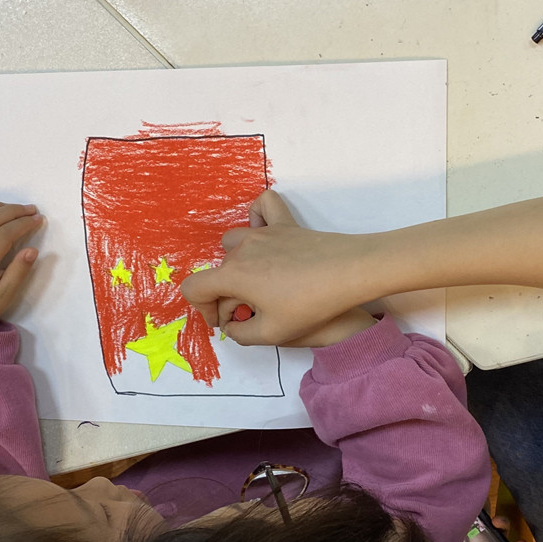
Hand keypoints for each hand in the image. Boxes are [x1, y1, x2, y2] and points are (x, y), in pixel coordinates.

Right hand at [181, 190, 375, 345]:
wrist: (348, 273)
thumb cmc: (309, 305)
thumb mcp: (272, 334)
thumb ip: (241, 334)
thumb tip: (232, 326)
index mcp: (232, 275)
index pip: (194, 289)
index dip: (202, 310)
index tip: (224, 321)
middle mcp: (241, 249)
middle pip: (218, 270)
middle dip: (226, 294)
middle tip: (250, 312)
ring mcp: (263, 232)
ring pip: (233, 242)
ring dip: (237, 262)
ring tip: (258, 280)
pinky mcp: (285, 223)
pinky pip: (263, 207)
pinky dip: (258, 216)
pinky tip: (266, 234)